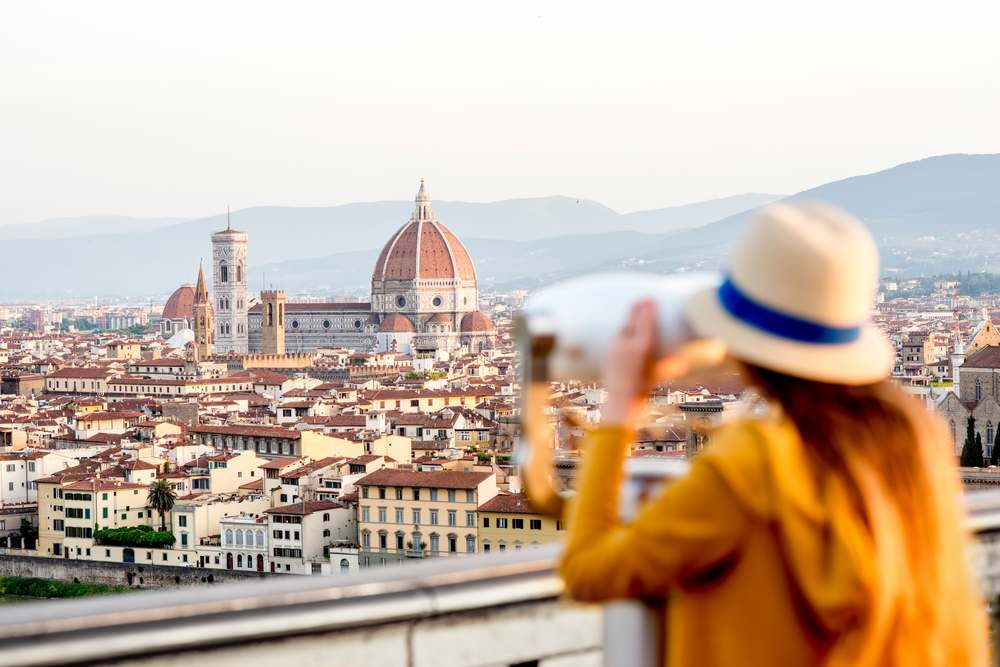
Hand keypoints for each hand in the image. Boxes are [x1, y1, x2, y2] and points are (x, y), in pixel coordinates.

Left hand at [601, 300, 686, 427]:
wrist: (619, 402)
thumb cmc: (642, 392)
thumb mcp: (656, 377)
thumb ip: (668, 367)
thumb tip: (681, 364)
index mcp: (642, 349)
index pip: (646, 324)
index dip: (649, 311)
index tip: (651, 299)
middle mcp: (627, 346)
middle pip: (633, 321)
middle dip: (638, 309)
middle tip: (642, 297)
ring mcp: (616, 349)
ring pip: (623, 328)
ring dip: (629, 316)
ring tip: (633, 305)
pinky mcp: (609, 354)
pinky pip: (616, 336)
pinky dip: (622, 328)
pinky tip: (625, 325)